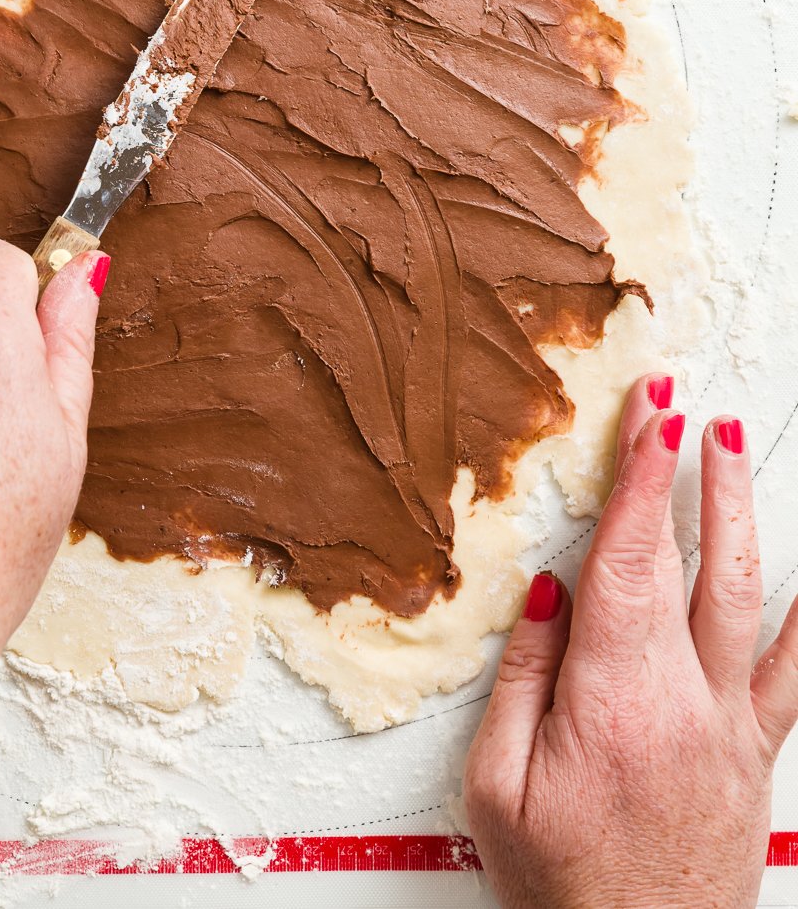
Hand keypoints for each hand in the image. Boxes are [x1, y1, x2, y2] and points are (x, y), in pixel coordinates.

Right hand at [465, 376, 797, 908]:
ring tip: (729, 450)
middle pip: (696, 562)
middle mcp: (687, 704)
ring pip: (751, 598)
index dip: (641, 479)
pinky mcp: (752, 753)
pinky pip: (794, 674)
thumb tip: (551, 589)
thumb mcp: (500, 786)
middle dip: (690, 472)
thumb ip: (525, 676)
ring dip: (738, 514)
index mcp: (616, 702)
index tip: (649, 416)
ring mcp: (730, 727)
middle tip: (684, 407)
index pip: (630, 560)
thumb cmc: (561, 888)